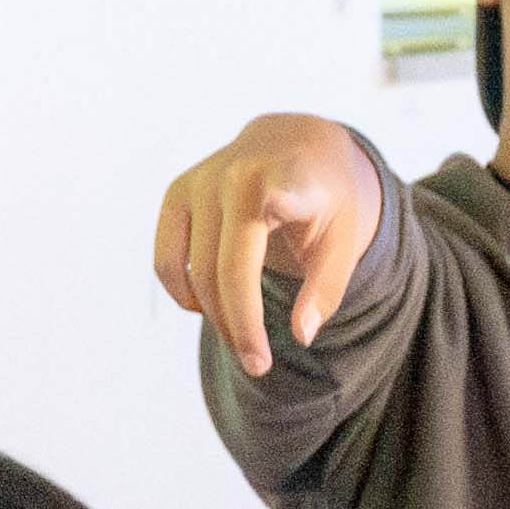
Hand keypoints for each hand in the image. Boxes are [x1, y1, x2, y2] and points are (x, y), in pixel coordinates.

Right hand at [146, 114, 386, 377]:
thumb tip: (301, 335)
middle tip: (259, 364)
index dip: (280, 195)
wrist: (294, 144)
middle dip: (240, 327)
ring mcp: (200, 182)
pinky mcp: (175, 194)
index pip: (282, 188)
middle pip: (226, 270)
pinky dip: (185, 294)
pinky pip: (165, 262)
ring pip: (193, 273)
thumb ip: (327, 289)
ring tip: (242, 336)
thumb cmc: (323, 199)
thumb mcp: (344, 239)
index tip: (277, 200)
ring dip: (214, 317)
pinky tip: (212, 302)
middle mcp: (237, 174)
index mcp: (291, 177)